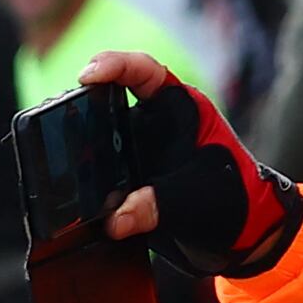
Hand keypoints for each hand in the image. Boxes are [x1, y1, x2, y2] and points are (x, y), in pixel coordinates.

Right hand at [79, 60, 300, 279]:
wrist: (241, 237)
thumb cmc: (234, 200)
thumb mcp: (196, 199)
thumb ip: (154, 207)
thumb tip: (115, 220)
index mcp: (182, 109)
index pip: (145, 71)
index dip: (115, 65)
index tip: (89, 74)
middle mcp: (156, 125)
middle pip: (111, 101)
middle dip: (86, 103)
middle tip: (61, 112)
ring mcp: (141, 152)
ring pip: (101, 138)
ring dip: (83, 146)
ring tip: (63, 152)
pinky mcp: (131, 181)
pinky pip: (102, 174)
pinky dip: (87, 182)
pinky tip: (73, 191)